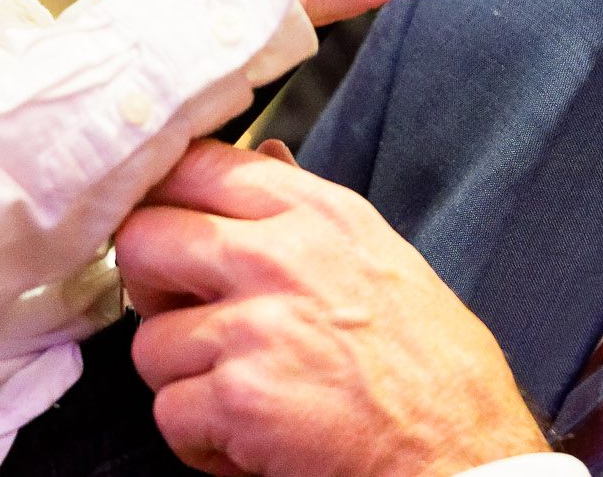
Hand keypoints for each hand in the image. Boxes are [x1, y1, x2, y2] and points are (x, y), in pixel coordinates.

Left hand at [120, 140, 550, 476]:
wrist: (461, 446)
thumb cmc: (428, 359)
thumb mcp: (374, 249)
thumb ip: (302, 204)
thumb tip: (262, 157)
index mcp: (314, 211)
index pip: (193, 164)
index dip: (162, 201)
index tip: (166, 231)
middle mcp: (277, 256)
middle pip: (142, 241)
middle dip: (151, 286)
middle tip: (188, 316)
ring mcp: (253, 326)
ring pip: (148, 342)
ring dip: (183, 378)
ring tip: (240, 389)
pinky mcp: (239, 398)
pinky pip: (169, 414)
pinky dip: (200, 440)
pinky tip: (247, 435)